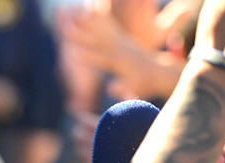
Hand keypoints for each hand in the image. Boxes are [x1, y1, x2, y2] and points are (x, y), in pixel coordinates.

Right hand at [55, 5, 182, 100]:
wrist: (158, 71)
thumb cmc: (145, 84)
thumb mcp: (135, 89)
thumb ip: (123, 89)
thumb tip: (111, 89)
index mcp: (120, 63)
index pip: (102, 60)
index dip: (89, 58)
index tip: (74, 54)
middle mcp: (119, 49)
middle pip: (97, 42)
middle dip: (82, 36)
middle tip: (66, 30)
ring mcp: (120, 42)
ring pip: (100, 31)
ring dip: (87, 23)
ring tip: (74, 15)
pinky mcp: (121, 38)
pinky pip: (108, 26)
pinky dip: (98, 18)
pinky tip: (90, 10)